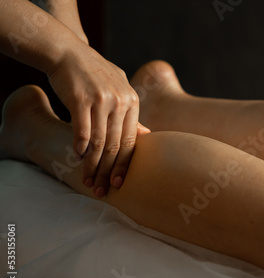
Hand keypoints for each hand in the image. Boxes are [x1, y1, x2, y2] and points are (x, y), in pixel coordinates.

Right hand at [48, 44, 148, 196]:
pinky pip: (82, 129)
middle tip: (101, 190)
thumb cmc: (95, 75)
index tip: (118, 184)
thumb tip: (146, 135)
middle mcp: (120, 102)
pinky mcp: (81, 98)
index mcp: (132, 102)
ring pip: (99, 141)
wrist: (69, 53)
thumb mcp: (119, 90)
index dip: (124, 165)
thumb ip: (131, 113)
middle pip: (116, 145)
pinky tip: (77, 157)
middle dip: (108, 171)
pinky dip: (80, 146)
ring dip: (92, 164)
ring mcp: (102, 100)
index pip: (130, 141)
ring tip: (87, 180)